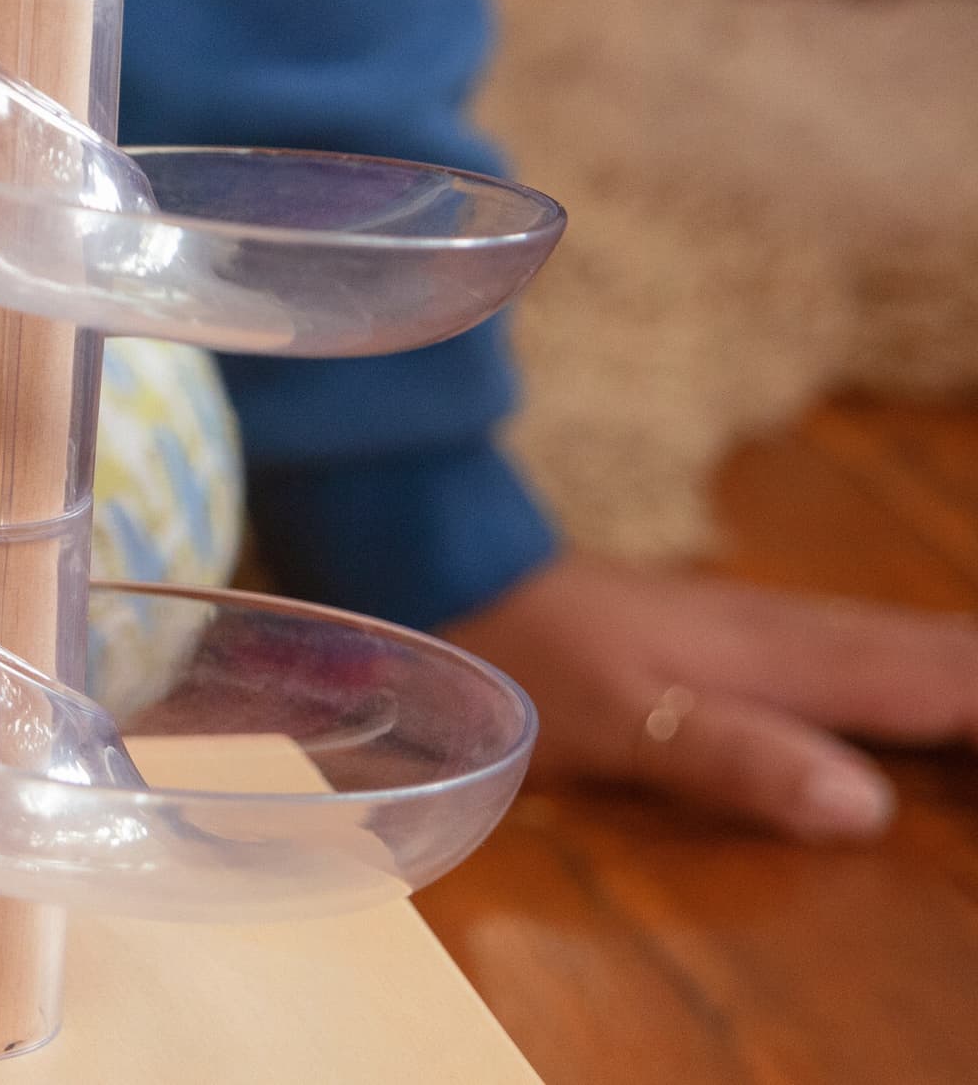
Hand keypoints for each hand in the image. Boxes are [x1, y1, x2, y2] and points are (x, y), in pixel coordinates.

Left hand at [445, 552, 977, 840]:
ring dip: (964, 666)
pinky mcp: (731, 630)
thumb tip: (863, 805)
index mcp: (783, 660)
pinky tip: (923, 671)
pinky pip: (859, 646)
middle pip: (937, 653)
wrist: (450, 572)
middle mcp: (789, 633)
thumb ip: (735, 757)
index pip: (938, 685)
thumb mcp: (622, 721)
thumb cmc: (529, 658)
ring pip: (901, 641)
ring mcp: (761, 625)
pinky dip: (917, 661)